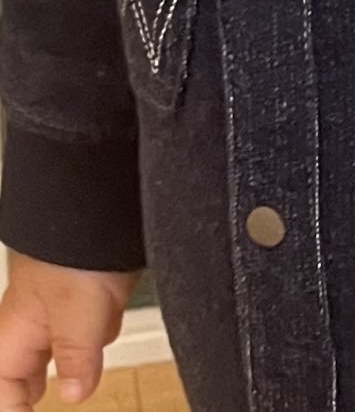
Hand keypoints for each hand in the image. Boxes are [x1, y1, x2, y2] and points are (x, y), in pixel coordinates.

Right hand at [0, 250, 138, 411]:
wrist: (98, 209)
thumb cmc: (76, 253)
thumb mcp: (79, 314)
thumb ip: (76, 356)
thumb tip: (73, 395)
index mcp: (14, 333)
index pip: (2, 387)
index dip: (11, 409)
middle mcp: (29, 324)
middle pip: (13, 371)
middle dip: (15, 395)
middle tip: (24, 407)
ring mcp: (54, 310)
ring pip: (38, 353)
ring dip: (36, 377)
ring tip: (38, 396)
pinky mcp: (81, 299)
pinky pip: (70, 335)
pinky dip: (72, 354)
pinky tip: (82, 361)